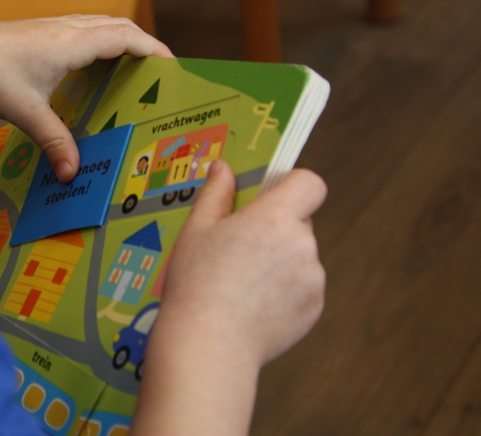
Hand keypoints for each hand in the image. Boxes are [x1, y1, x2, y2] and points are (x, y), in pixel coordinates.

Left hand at [0, 15, 172, 180]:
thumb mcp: (26, 113)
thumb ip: (54, 142)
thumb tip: (72, 173)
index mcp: (71, 43)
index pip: (126, 37)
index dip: (154, 49)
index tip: (173, 67)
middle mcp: (65, 28)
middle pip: (117, 26)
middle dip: (142, 45)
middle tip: (157, 72)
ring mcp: (49, 27)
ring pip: (97, 25)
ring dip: (118, 40)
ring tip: (130, 68)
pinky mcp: (36, 32)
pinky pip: (79, 30)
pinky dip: (96, 42)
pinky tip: (87, 67)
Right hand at [130, 161, 325, 435]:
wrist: (209, 344)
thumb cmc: (198, 284)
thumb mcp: (197, 230)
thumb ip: (216, 194)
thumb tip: (223, 169)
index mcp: (275, 219)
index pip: (310, 184)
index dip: (293, 185)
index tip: (270, 197)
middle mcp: (303, 245)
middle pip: (300, 222)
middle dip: (275, 229)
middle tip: (239, 248)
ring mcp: (313, 280)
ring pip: (300, 256)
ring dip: (280, 262)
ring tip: (242, 283)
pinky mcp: (314, 310)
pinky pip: (303, 288)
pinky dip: (285, 292)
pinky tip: (253, 304)